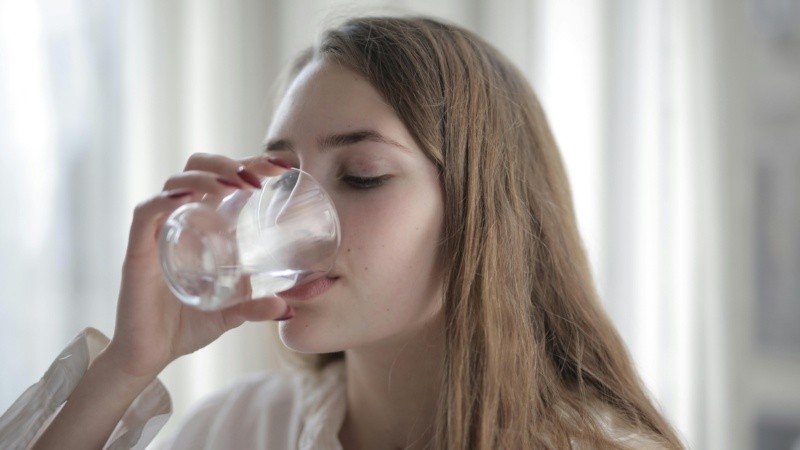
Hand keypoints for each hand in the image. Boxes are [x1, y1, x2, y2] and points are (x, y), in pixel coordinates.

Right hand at [105, 153, 290, 378]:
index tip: (283, 167)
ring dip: (206, 176)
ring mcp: (157, 233)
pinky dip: (165, 200)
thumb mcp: (232, 313)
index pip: (224, 178)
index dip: (251, 164)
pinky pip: (146, 214)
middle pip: (197, 168)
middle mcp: (180, 220)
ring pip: (175, 183)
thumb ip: (257, 306)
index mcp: (203, 224)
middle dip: (228, 163)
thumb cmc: (186, 325)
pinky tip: (188, 198)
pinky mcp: (138, 251)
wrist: (149, 356)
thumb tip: (288, 308)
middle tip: (258, 179)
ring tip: (234, 186)